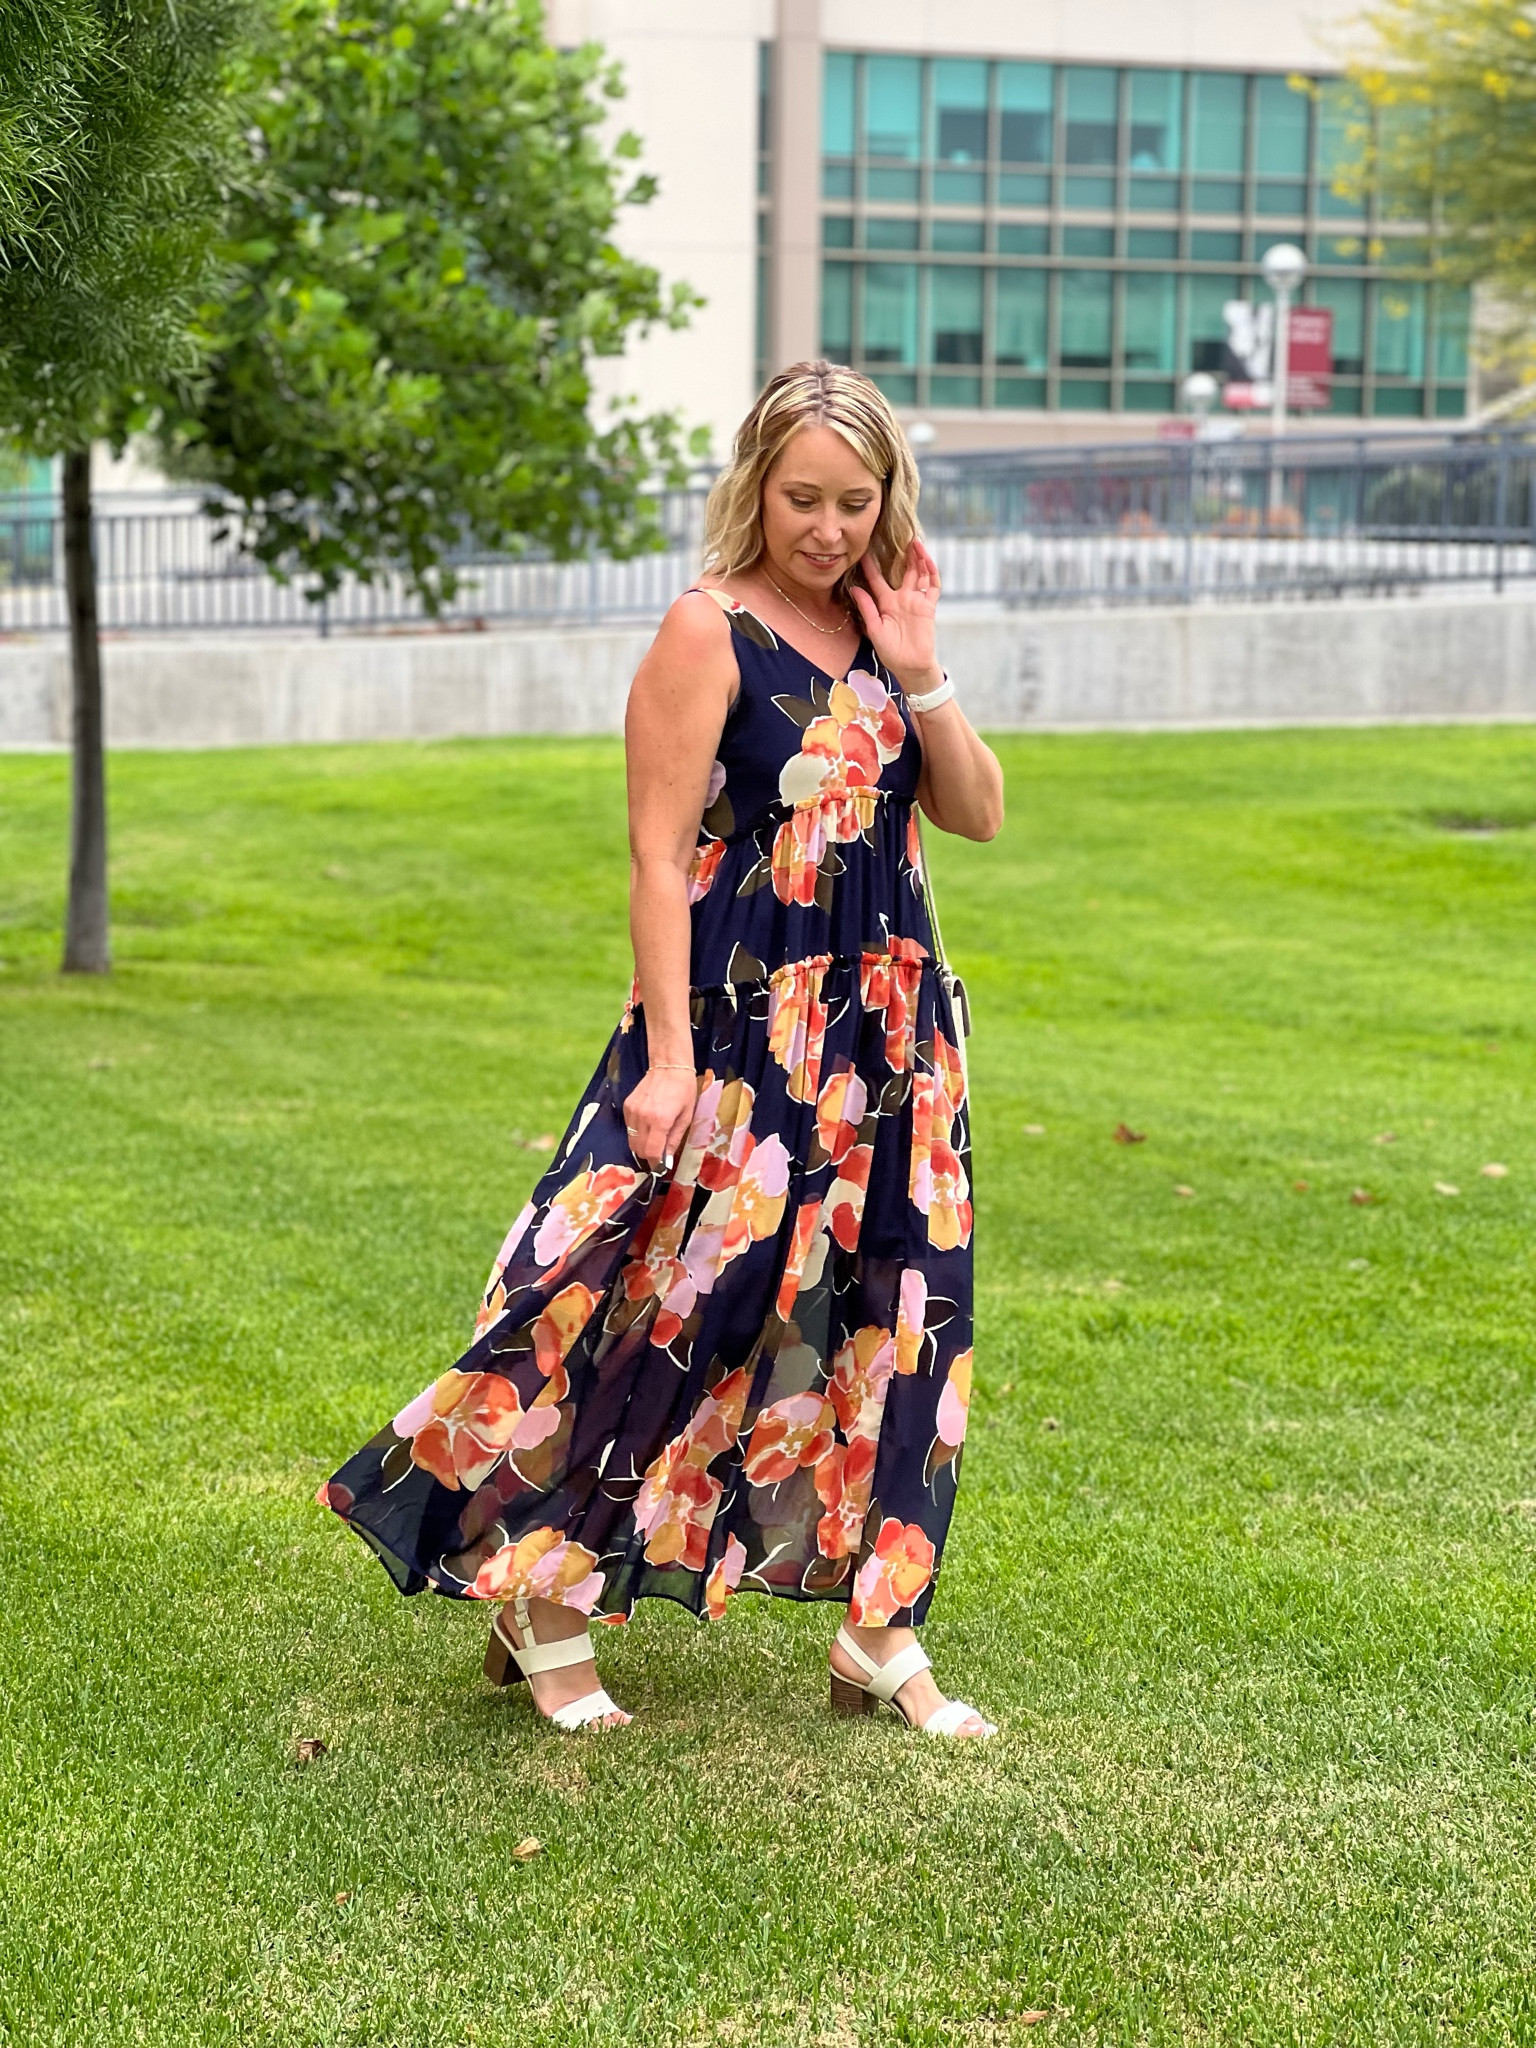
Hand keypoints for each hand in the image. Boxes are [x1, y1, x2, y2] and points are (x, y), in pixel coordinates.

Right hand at [623, 1065, 696, 1174]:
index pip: (650, 1152)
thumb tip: (666, 1161)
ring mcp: (632, 1111)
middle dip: (648, 1155)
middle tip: (658, 1152)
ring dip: (641, 1144)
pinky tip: (648, 1124)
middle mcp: (642, 1117)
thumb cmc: (683, 1091)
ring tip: (654, 1137)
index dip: (655, 1162)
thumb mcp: (686, 1118)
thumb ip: (674, 1140)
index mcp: (660, 1121)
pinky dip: (636, 1132)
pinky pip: (628, 1128)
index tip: (660, 1165)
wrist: (669, 1066)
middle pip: (638, 1149)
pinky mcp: (626, 1106)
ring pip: (631, 1140)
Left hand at [850, 540, 941, 691]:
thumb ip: (867, 607)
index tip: (863, 551)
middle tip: (897, 535)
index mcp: (886, 603)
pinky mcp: (929, 607)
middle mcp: (902, 598)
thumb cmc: (890, 652)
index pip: (877, 580)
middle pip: (902, 571)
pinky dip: (931, 572)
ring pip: (919, 574)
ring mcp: (916, 601)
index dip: (870, 566)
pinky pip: (933, 586)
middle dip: (901, 554)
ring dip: (918, 558)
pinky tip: (926, 560)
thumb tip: (854, 588)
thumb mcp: (874, 628)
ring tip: (914, 542)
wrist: (910, 666)